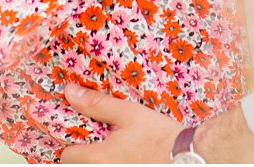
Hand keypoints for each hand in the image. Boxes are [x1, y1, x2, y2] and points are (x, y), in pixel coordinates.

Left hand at [58, 83, 179, 163]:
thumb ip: (96, 104)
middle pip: (79, 166)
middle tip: (98, 139)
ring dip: (100, 159)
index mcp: (98, 158)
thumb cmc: (158, 135)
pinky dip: (114, 163)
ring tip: (114, 147)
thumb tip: (70, 93)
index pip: (66, 157)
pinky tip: (127, 156)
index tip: (80, 136)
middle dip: (84, 154)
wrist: (187, 156)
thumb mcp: (127, 113)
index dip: (71, 145)